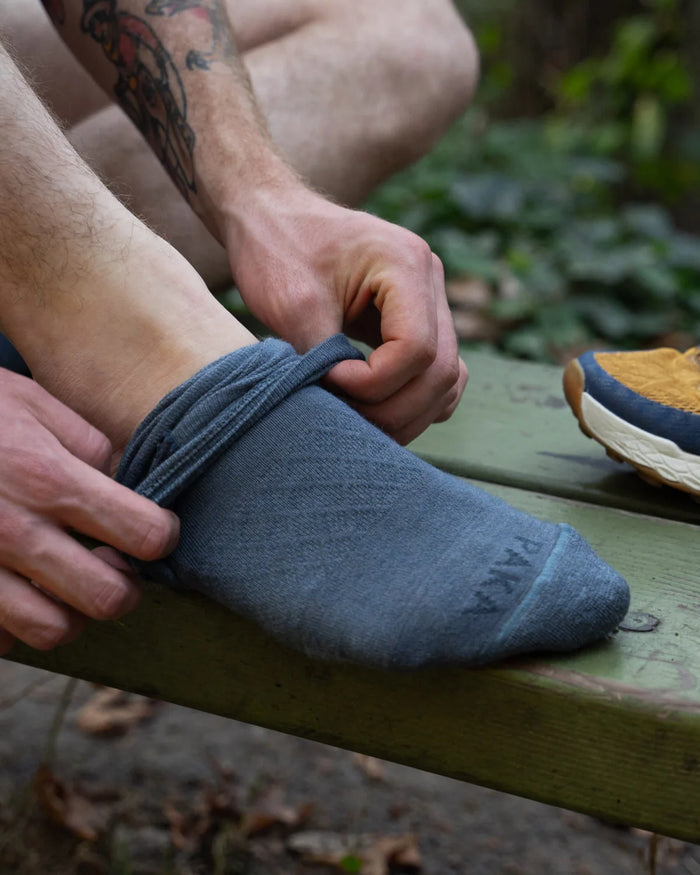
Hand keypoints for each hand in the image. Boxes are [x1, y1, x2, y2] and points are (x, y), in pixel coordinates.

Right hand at [0, 369, 178, 654]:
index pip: (144, 533)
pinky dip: (14, 622)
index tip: (155, 529)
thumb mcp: (32, 404)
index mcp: (48, 478)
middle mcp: (15, 531)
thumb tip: (128, 488)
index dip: (162, 535)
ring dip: (71, 611)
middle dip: (124, 586)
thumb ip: (88, 446)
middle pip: (106, 598)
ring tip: (64, 583)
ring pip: (53, 630)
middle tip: (115, 566)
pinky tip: (14, 588)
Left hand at [224, 187, 467, 443]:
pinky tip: (375, 409)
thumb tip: (343, 411)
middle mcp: (430, 280)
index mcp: (406, 263)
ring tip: (356, 421)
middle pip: (440, 371)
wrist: (270, 218)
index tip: (329, 380)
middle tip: (343, 418)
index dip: (374, 382)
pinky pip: (438, 375)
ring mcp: (431, 301)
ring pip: (447, 380)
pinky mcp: (419, 321)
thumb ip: (325, 358)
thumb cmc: (277, 249)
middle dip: (392, 409)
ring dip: (407, 413)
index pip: (416, 349)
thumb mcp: (292, 304)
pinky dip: (414, 401)